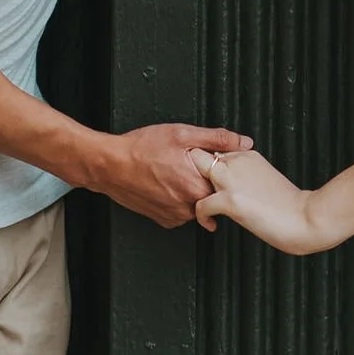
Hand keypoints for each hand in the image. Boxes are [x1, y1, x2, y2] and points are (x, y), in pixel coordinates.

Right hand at [100, 122, 250, 229]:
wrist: (109, 165)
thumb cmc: (141, 148)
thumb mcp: (181, 134)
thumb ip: (217, 139)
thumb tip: (244, 142)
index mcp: (197, 185)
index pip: (226, 183)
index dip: (220, 169)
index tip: (211, 161)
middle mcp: (188, 206)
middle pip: (212, 195)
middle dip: (205, 180)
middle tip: (187, 164)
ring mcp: (175, 216)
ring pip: (196, 204)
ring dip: (191, 191)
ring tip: (174, 173)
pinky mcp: (163, 220)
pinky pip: (181, 212)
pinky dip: (178, 200)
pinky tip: (166, 184)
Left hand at [194, 147, 332, 254]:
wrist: (308, 218)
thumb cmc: (291, 206)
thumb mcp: (266, 180)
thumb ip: (247, 176)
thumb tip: (235, 185)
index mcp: (247, 155)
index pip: (214, 152)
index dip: (205, 166)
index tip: (205, 183)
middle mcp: (237, 162)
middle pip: (198, 156)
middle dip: (190, 172)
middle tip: (192, 193)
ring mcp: (232, 180)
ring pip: (194, 175)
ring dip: (192, 192)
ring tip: (201, 208)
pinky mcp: (230, 200)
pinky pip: (200, 205)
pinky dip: (201, 216)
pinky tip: (211, 224)